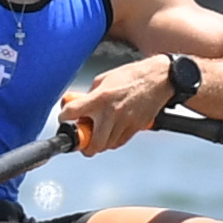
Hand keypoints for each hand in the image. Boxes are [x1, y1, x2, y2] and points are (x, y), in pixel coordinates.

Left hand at [58, 56, 173, 156]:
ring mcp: (124, 123)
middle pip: (93, 143)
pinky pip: (120, 142)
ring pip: (107, 145)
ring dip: (99, 143)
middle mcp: (111, 113)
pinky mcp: (135, 128)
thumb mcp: (104, 79)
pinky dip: (112, 141)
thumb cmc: (133, 76)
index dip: (63, 117)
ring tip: (97, 134)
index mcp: (100, 98)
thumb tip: (79, 103)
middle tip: (82, 141)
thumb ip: (90, 94)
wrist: (158, 79)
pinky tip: (110, 132)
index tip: (64, 119)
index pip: (72, 112)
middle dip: (85, 146)